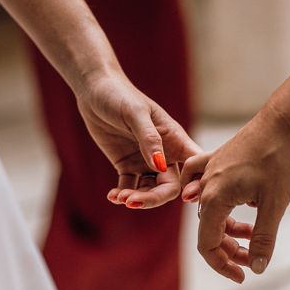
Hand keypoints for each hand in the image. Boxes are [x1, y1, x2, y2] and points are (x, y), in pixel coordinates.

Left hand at [76, 71, 201, 207]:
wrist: (94, 89)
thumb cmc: (119, 94)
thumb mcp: (136, 113)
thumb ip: (149, 139)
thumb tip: (160, 165)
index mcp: (175, 140)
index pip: (194, 167)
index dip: (195, 184)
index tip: (187, 197)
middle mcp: (165, 154)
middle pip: (170, 186)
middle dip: (154, 197)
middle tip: (133, 200)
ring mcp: (146, 162)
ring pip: (149, 191)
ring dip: (137, 198)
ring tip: (120, 196)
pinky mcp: (127, 165)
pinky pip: (129, 187)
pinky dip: (122, 194)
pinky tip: (113, 196)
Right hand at [180, 107, 289, 282]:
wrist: (280, 122)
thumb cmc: (278, 161)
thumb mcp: (275, 205)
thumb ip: (264, 238)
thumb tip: (257, 268)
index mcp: (215, 199)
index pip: (207, 245)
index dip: (223, 266)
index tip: (243, 276)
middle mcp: (205, 187)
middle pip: (209, 231)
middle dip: (230, 250)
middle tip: (255, 257)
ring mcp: (208, 173)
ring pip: (210, 212)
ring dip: (229, 230)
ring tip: (255, 233)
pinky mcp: (216, 161)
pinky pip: (203, 185)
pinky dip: (213, 202)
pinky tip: (229, 207)